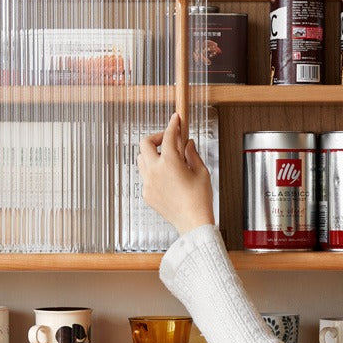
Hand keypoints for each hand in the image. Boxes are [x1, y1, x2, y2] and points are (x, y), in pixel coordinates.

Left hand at [137, 113, 214, 235]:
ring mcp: (148, 183)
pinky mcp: (147, 193)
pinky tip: (166, 176)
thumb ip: (192, 154)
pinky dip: (153, 171)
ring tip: (166, 158)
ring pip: (141, 159)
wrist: (193, 223)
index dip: (173, 125)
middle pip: (144, 143)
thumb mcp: (201, 172)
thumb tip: (188, 144)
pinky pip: (145, 176)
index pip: (168, 136)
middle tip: (167, 139)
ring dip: (152, 154)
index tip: (175, 120)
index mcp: (169, 162)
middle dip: (156, 137)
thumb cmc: (199, 200)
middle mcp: (155, 171)